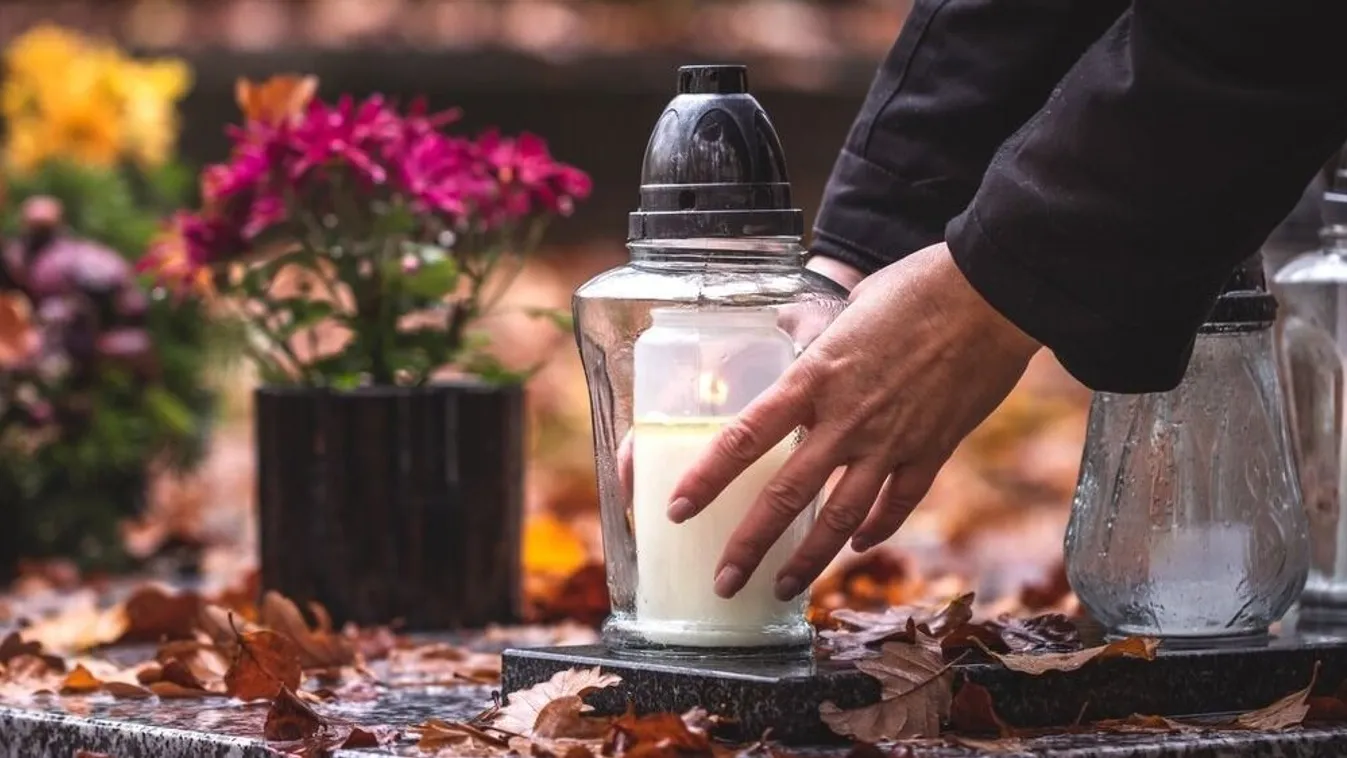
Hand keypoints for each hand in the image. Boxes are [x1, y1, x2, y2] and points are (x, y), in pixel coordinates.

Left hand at [666, 242, 1040, 600]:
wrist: (991, 294)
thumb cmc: (917, 288)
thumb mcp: (848, 306)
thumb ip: (814, 333)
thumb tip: (789, 331)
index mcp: (814, 378)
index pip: (744, 437)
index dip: (707, 479)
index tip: (678, 509)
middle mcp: (846, 419)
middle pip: (786, 496)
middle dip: (749, 546)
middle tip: (725, 582)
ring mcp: (892, 441)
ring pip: (842, 518)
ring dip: (809, 559)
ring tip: (783, 587)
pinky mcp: (933, 450)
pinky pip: (898, 503)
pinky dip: (875, 530)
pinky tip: (856, 546)